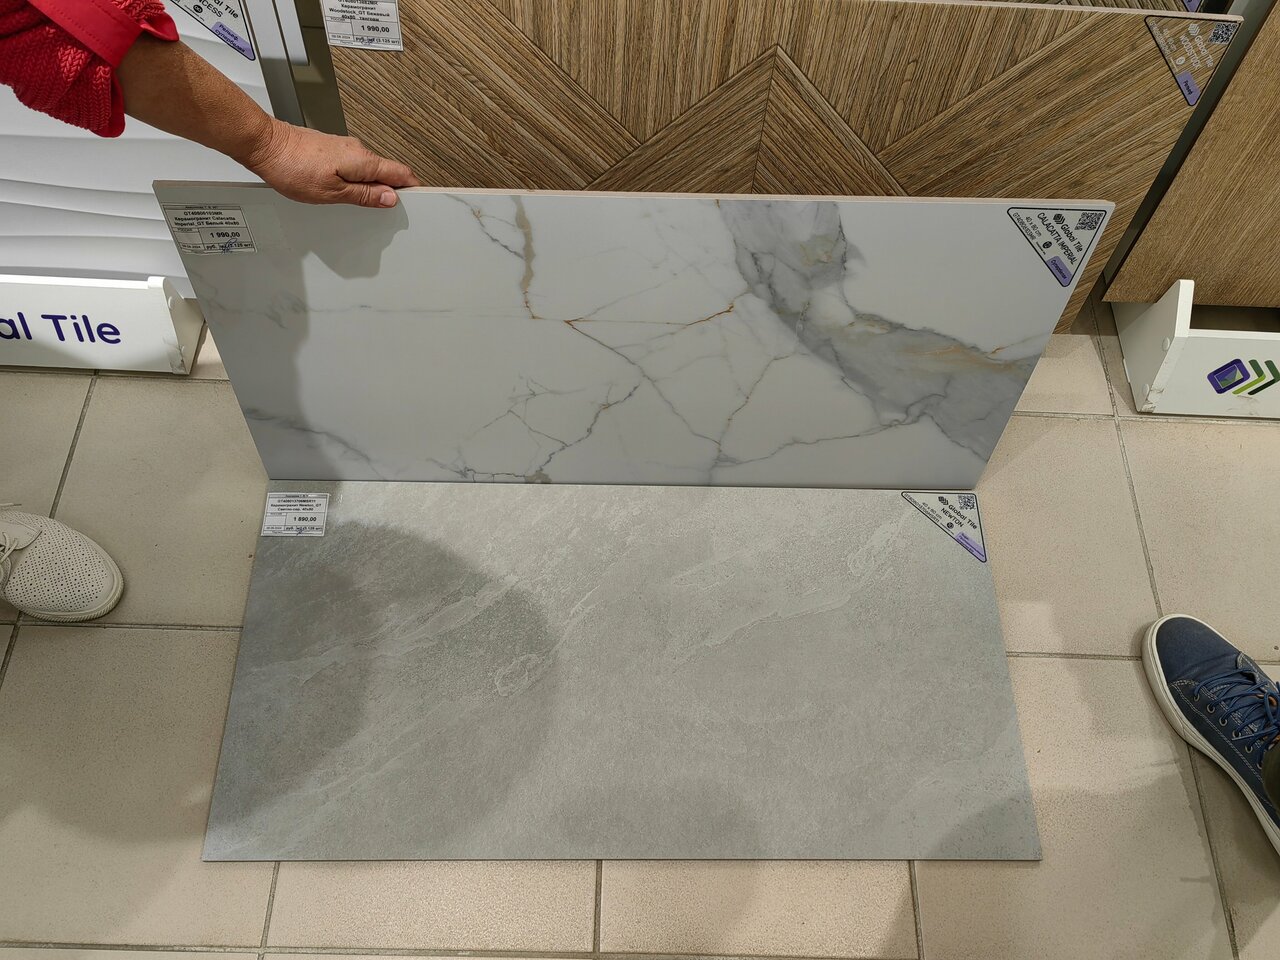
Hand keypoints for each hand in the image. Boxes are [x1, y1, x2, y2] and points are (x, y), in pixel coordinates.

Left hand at [243, 119, 419, 207]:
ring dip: (371, 186)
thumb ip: (364, 195)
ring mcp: (343, 147)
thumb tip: (389, 198)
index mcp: (363, 161)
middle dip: (391, 190)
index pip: (400, 173)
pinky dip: (356, 179)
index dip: (411, 188)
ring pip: (369, 169)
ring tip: (365, 204)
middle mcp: (357, 150)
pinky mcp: (331, 148)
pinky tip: (346, 191)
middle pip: (386, 171)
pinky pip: (354, 166)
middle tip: (389, 211)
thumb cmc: (291, 167)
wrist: (263, 144)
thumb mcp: (332, 193)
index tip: (417, 201)